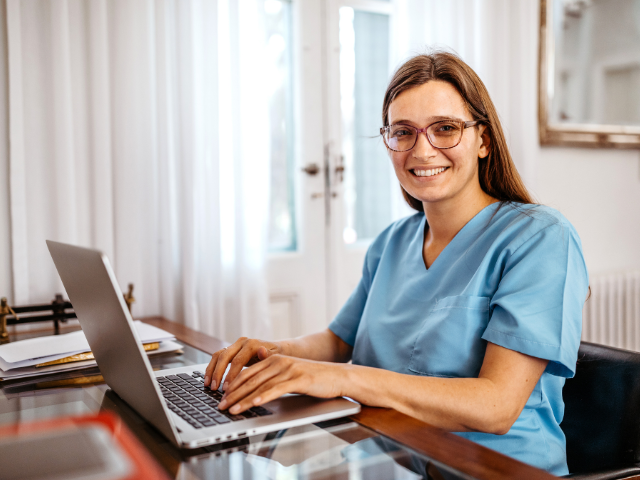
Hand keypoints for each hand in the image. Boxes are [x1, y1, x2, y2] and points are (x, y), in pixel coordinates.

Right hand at [204, 337, 281, 389]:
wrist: (277, 349)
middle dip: (218, 373)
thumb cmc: (277, 356)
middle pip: (225, 356)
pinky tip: (209, 380)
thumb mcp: (276, 357)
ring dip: (211, 371)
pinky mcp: (231, 349)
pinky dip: (212, 368)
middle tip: (215, 388)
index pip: (238, 360)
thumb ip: (268, 356)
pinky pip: (218, 357)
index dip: (230, 375)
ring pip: (218, 355)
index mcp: (252, 344)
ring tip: (209, 386)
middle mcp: (242, 342)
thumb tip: (262, 351)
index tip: (226, 388)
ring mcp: (235, 345)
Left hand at [218, 355, 344, 413]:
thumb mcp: (289, 374)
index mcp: (274, 359)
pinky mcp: (298, 379)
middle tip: (221, 406)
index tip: (222, 397)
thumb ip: (272, 376)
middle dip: (233, 394)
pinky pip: (276, 389)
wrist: (338, 376)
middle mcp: (278, 361)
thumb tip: (254, 386)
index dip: (233, 385)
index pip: (247, 372)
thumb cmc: (313, 378)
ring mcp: (288, 369)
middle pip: (250, 379)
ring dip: (243, 399)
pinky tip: (253, 405)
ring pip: (260, 386)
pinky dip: (262, 398)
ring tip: (232, 409)